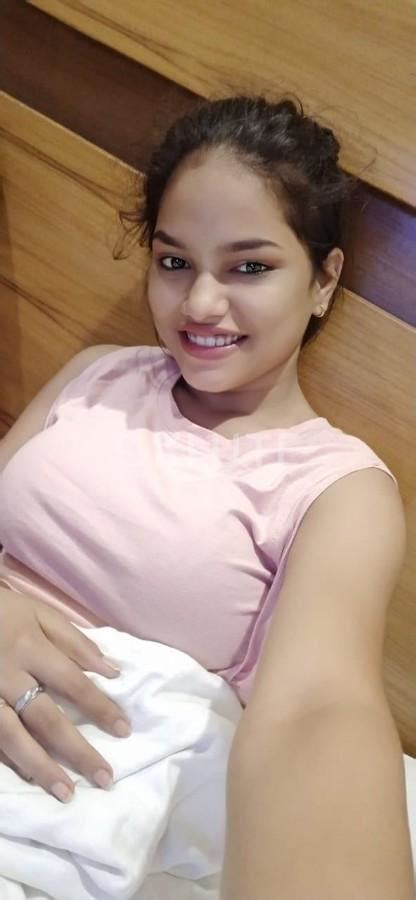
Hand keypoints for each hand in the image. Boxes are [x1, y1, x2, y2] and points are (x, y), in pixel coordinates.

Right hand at [0, 588, 130, 801]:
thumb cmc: (1, 611)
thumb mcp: (38, 612)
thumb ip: (73, 641)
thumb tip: (111, 670)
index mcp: (29, 647)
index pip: (72, 682)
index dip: (99, 707)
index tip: (124, 731)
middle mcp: (7, 675)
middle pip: (45, 718)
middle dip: (76, 750)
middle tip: (104, 777)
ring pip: (11, 736)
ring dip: (40, 767)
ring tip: (66, 793)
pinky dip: (8, 760)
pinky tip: (28, 779)